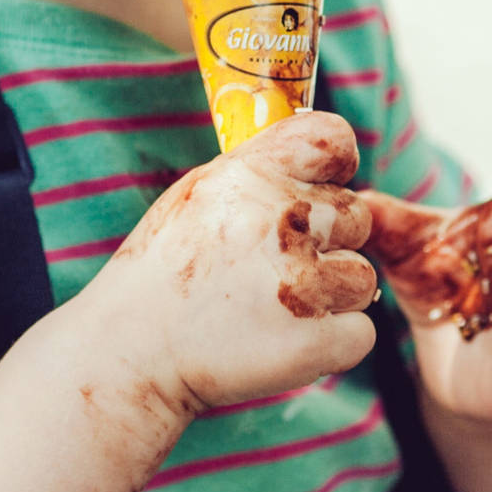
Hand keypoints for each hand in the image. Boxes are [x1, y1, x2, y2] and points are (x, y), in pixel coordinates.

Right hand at [84, 112, 379, 415]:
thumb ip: (259, 171)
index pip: (332, 139)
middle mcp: (279, 221)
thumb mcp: (198, 196)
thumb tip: (320, 158)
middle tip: (274, 269)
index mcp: (249, 176)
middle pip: (356, 216)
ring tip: (273, 309)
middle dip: (328, 242)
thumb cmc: (164, 272)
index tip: (321, 189)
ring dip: (331, 296)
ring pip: (361, 278)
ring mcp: (301, 284)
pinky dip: (332, 342)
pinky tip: (282, 340)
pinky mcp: (316, 340)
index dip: (337, 165)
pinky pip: (361, 332)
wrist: (130, 352)